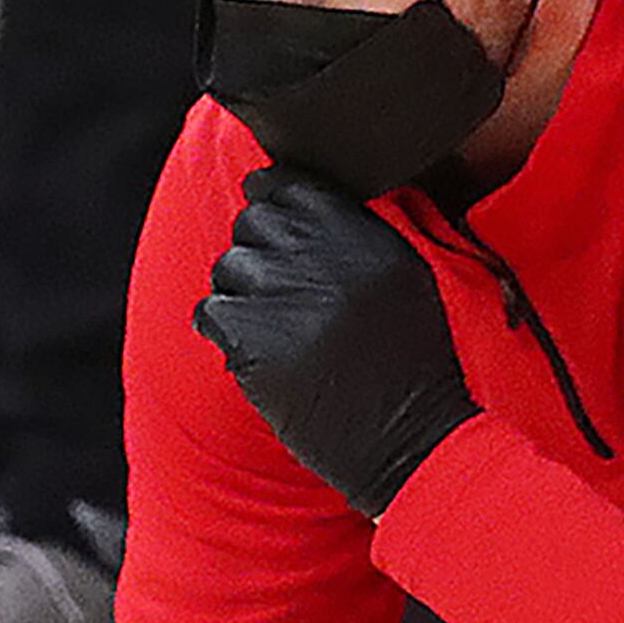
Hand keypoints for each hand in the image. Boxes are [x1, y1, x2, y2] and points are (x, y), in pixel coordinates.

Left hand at [193, 167, 478, 514]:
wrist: (408, 437)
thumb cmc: (412, 366)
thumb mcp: (407, 278)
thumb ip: (358, 235)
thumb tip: (298, 205)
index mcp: (362, 232)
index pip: (287, 185)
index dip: (270, 205)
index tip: (271, 230)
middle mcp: (319, 253)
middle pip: (251, 222)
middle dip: (255, 253)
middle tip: (276, 294)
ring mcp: (281, 291)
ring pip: (227, 267)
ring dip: (239, 295)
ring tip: (273, 331)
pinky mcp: (251, 336)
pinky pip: (210, 311)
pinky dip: (222, 331)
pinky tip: (253, 353)